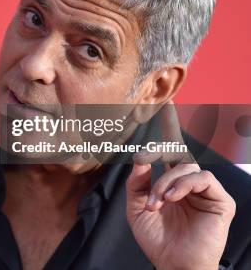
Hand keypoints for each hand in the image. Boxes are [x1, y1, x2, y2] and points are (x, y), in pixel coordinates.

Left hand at [125, 102, 235, 269]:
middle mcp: (189, 183)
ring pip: (185, 166)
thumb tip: (140, 159)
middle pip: (179, 151)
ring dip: (165, 181)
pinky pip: (202, 178)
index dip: (170, 126)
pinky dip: (182, 185)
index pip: (170, 151)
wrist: (173, 264)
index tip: (166, 104)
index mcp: (170, 182)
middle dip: (162, 147)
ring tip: (158, 203)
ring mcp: (206, 191)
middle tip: (148, 157)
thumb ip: (137, 182)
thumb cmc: (157, 239)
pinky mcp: (221, 200)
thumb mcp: (137, 208)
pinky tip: (171, 199)